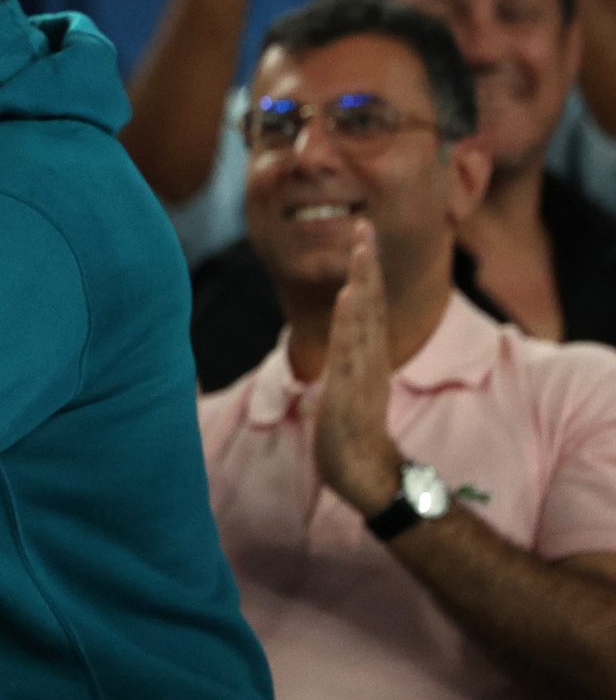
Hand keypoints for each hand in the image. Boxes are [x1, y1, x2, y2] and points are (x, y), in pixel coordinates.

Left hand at [314, 220, 405, 514]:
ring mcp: (362, 373)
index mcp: (367, 356)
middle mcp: (369, 358)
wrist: (363, 473)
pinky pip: (352, 349)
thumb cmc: (351, 434)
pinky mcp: (352, 390)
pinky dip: (351, 322)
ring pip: (363, 320)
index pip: (367, 307)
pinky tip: (348, 298)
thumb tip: (329, 355)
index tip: (362, 237)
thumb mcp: (344, 391)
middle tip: (365, 226)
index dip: (365, 272)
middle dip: (366, 265)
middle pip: (369, 304)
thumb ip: (342, 368)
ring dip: (361, 283)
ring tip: (360, 249)